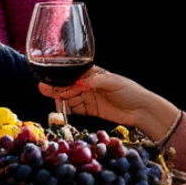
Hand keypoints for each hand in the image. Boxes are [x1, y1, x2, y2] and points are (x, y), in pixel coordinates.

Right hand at [39, 68, 176, 135]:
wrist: (141, 110)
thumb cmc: (130, 91)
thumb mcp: (114, 83)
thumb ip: (96, 81)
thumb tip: (80, 82)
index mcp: (94, 74)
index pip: (74, 74)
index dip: (62, 77)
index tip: (51, 80)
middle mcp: (89, 84)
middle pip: (69, 86)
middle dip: (57, 87)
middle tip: (44, 89)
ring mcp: (89, 97)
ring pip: (70, 98)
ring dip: (61, 100)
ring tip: (53, 102)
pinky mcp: (91, 110)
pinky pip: (76, 109)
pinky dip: (69, 110)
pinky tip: (62, 110)